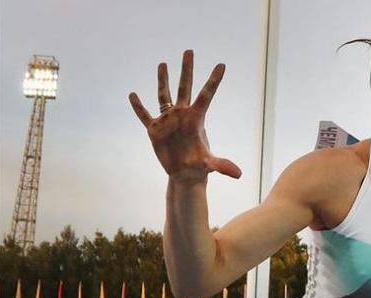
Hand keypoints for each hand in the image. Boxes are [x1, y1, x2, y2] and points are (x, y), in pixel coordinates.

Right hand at [128, 50, 240, 180]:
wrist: (184, 174)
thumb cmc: (198, 166)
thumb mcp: (209, 165)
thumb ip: (222, 166)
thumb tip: (238, 174)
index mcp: (196, 119)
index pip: (207, 95)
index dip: (214, 80)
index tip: (222, 64)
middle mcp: (182, 115)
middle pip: (185, 87)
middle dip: (186, 69)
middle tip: (189, 51)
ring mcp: (168, 120)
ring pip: (164, 95)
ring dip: (162, 80)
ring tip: (163, 63)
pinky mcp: (155, 129)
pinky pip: (144, 115)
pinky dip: (138, 106)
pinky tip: (132, 95)